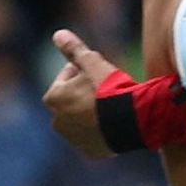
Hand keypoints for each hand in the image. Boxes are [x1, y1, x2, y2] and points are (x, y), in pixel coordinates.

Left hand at [45, 28, 130, 157]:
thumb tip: (58, 34)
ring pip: (82, 119)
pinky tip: (116, 121)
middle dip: (85, 93)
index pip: (65, 77)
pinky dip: (102, 129)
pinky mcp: (90, 152)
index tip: (97, 70)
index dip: (82, 71)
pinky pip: (94, 136)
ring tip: (113, 105)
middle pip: (72, 100)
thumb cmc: (110, 88)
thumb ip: (74, 50)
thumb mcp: (93, 63)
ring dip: (92, 112)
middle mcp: (57, 122)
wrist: (133, 120)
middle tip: (107, 87)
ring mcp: (73, 139)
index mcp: (53, 99)